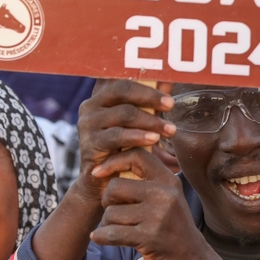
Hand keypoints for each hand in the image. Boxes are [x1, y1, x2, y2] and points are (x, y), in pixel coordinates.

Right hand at [72, 80, 176, 204]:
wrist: (104, 185)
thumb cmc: (126, 150)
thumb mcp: (141, 123)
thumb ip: (150, 102)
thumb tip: (169, 79)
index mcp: (102, 96)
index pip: (121, 76)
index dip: (142, 75)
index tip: (165, 80)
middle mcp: (91, 105)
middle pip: (121, 88)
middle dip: (150, 95)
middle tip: (171, 104)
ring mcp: (87, 123)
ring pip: (123, 113)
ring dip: (151, 120)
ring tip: (170, 130)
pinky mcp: (89, 143)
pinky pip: (117, 135)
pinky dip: (138, 136)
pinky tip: (154, 140)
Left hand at [90, 148, 221, 259]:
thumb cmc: (172, 229)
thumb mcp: (168, 198)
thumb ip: (147, 180)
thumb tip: (113, 161)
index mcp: (168, 181)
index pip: (136, 155)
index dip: (113, 161)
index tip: (98, 173)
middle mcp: (165, 195)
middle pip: (115, 186)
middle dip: (107, 202)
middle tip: (116, 213)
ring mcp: (158, 216)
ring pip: (110, 212)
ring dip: (108, 224)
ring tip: (120, 230)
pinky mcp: (150, 238)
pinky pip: (111, 233)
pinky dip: (101, 237)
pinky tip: (100, 238)